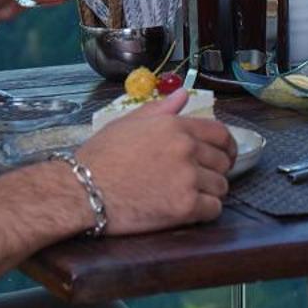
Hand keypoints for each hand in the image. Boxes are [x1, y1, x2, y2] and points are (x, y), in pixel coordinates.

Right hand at [76, 88, 234, 234]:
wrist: (82, 191)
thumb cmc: (100, 157)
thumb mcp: (128, 123)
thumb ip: (161, 109)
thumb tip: (182, 95)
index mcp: (175, 126)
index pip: (220, 133)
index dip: (225, 147)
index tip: (223, 157)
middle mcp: (186, 148)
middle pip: (222, 162)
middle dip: (214, 172)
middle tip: (199, 180)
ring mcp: (187, 177)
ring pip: (221, 187)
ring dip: (209, 193)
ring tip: (189, 196)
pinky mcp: (184, 206)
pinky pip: (213, 209)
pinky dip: (204, 212)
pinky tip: (187, 211)